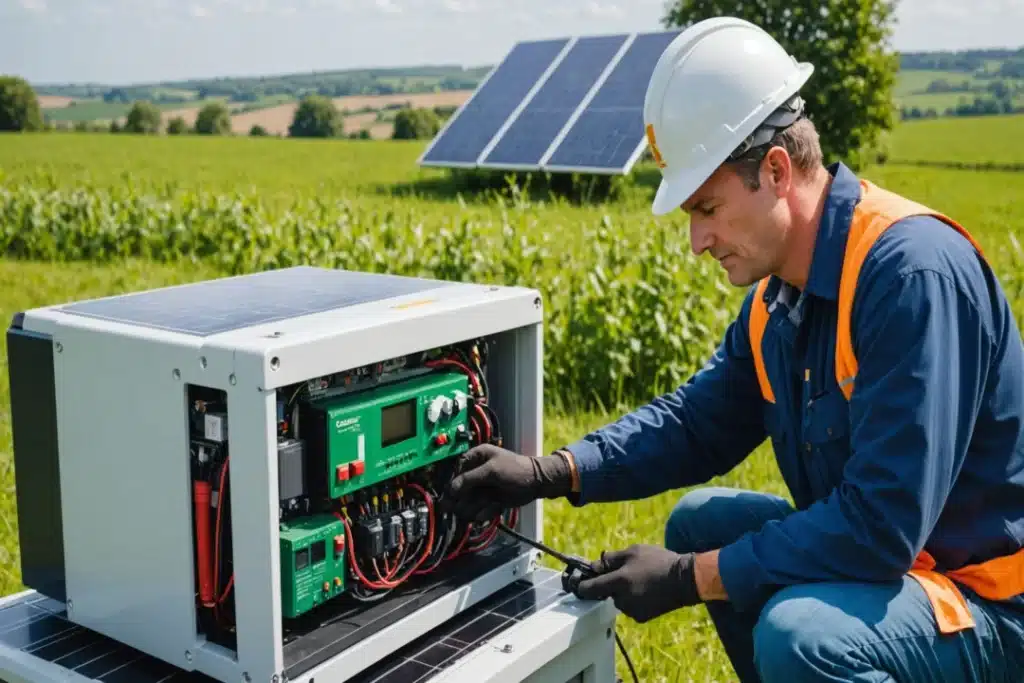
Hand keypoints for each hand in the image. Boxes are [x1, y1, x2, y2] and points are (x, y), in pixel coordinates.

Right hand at [445, 444, 571, 521]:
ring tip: (489, 502)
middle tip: (473, 501)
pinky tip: (495, 506)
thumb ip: (469, 479)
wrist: (536, 483)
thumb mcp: (491, 471)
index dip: (454, 484)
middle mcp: (476, 473)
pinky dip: (485, 511)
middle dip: (465, 499)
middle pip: (459, 491)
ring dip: (476, 506)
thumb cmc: (515, 470)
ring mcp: (481, 488)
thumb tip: (450, 490)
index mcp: (475, 458)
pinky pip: (478, 511)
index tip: (454, 494)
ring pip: (467, 503)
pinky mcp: (487, 501)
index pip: (456, 472)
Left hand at [574, 545, 699, 622]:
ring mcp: (632, 610)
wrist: (685, 581)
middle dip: (609, 584)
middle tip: (624, 573)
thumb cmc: (659, 562)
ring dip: (622, 592)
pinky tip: (646, 590)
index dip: (582, 586)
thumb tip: (595, 565)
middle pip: (605, 593)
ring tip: (640, 579)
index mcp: (618, 582)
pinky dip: (633, 600)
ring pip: (618, 600)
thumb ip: (611, 559)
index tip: (578, 583)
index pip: (590, 589)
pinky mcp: (641, 617)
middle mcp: (622, 599)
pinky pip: (630, 607)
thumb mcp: (633, 551)